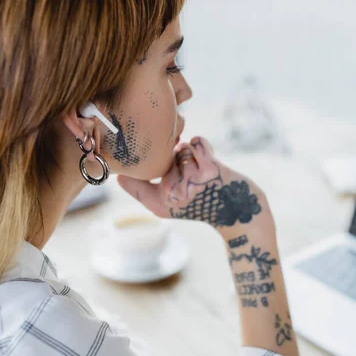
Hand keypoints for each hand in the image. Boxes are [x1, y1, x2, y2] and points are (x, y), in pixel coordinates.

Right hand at [117, 136, 267, 236]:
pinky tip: (208, 160)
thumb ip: (142, 191)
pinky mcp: (210, 170)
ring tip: (202, 171)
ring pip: (181, 148)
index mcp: (161, 204)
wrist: (238, 212)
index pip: (132, 180)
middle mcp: (174, 195)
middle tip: (191, 176)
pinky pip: (196, 142)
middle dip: (175, 157)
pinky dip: (202, 146)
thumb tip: (118, 178)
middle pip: (162, 157)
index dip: (126, 166)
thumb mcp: (167, 206)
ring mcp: (192, 182)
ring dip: (192, 153)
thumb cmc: (199, 203)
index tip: (119, 156)